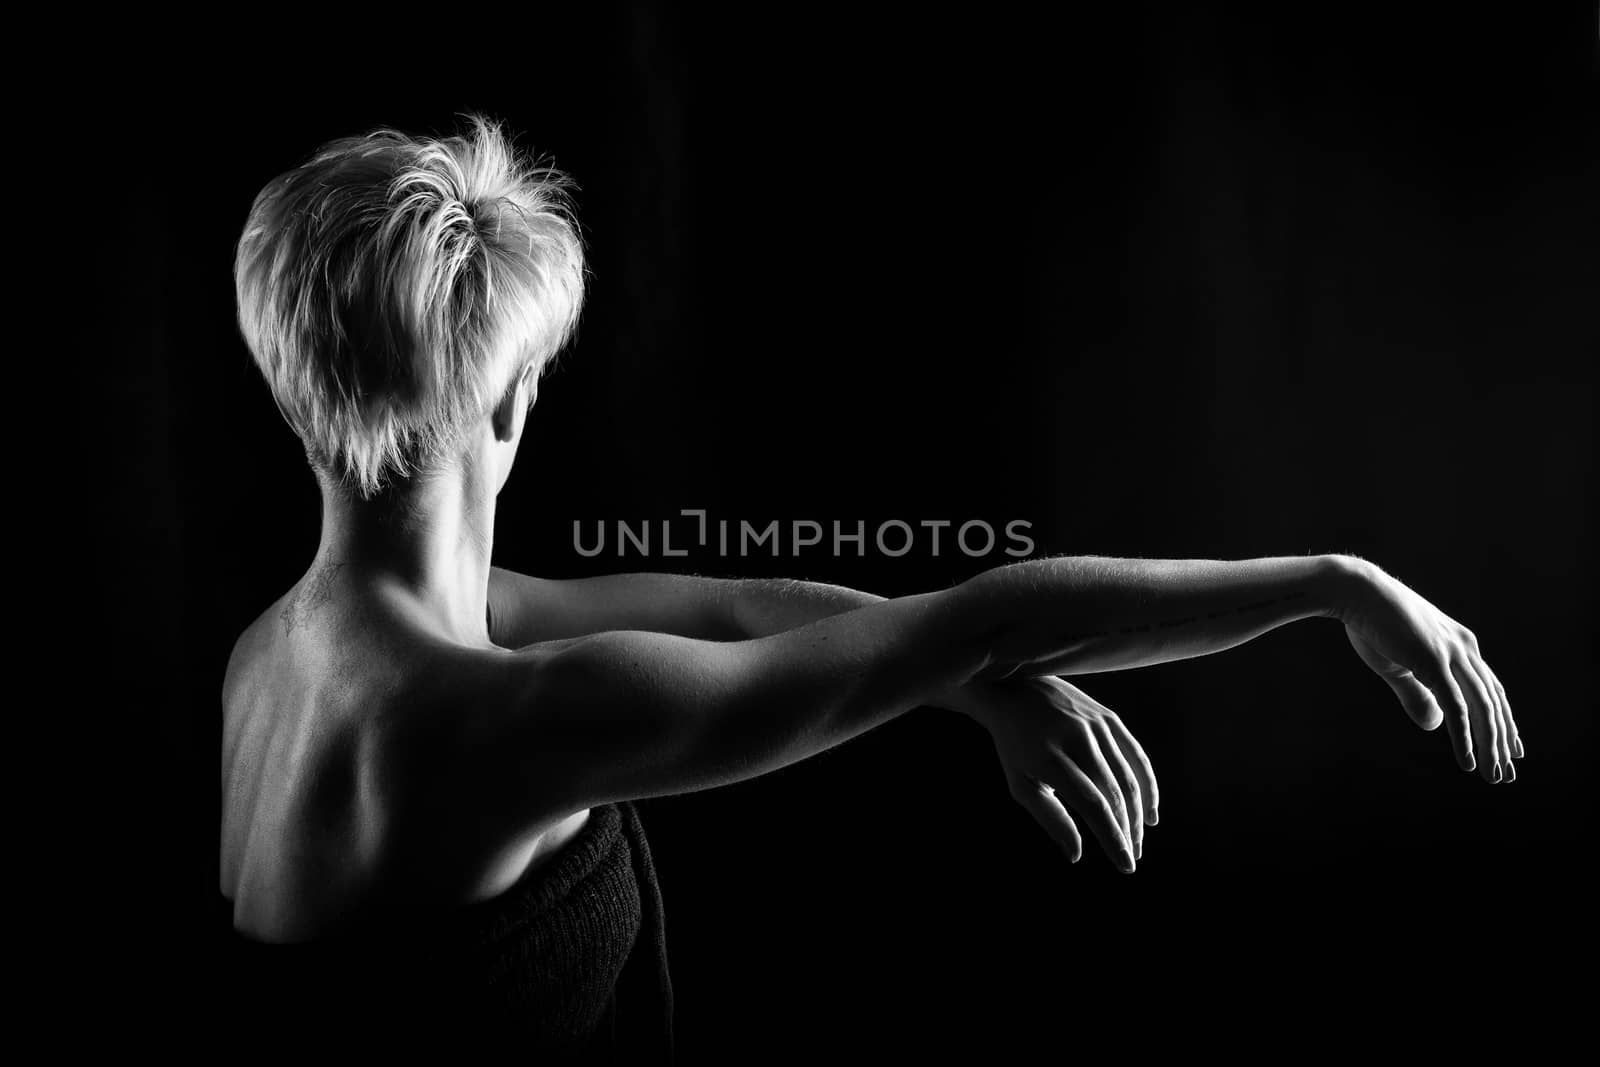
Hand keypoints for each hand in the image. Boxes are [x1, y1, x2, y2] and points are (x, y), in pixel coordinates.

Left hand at [947, 675, 1157, 872]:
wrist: (1015, 688)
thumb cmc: (1015, 746)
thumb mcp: (1021, 784)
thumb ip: (1050, 819)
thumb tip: (1076, 856)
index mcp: (1051, 758)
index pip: (1093, 805)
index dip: (1113, 837)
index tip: (1125, 866)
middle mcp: (1078, 739)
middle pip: (1115, 794)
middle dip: (1127, 831)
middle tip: (1131, 858)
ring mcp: (1096, 725)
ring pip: (1129, 778)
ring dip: (1138, 815)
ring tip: (1137, 841)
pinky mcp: (1109, 717)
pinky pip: (1136, 756)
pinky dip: (1148, 785)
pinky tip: (1150, 813)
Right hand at [1335, 557, 1522, 782]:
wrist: (1355, 592)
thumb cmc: (1372, 623)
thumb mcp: (1398, 664)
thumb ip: (1417, 695)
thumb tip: (1434, 726)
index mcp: (1460, 644)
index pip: (1491, 689)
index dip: (1504, 721)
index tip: (1511, 749)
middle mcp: (1465, 648)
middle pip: (1494, 702)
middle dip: (1503, 740)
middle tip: (1508, 773)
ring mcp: (1452, 654)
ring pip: (1482, 709)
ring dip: (1490, 746)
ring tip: (1493, 775)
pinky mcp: (1434, 662)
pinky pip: (1457, 708)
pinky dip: (1465, 738)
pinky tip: (1468, 761)